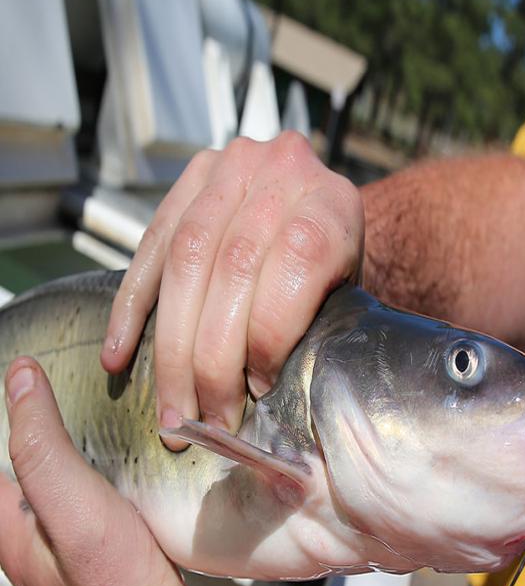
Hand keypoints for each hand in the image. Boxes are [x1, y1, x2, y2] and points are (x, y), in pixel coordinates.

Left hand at [0, 358, 203, 585]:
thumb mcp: (72, 506)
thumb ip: (42, 443)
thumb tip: (21, 378)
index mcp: (6, 531)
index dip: (5, 423)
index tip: (20, 387)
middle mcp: (26, 550)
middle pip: (16, 483)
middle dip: (28, 446)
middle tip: (48, 405)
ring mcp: (61, 567)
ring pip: (49, 503)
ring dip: (59, 471)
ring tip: (83, 437)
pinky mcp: (98, 577)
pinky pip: (83, 521)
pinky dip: (92, 495)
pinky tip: (120, 490)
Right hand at [102, 132, 364, 446]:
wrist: (323, 208)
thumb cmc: (336, 270)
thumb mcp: (345, 292)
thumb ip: (315, 325)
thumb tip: (260, 395)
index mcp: (333, 203)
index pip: (296, 262)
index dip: (270, 332)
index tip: (258, 390)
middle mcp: (283, 172)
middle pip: (233, 266)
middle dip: (211, 356)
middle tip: (205, 417)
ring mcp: (233, 168)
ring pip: (186, 260)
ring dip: (170, 346)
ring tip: (170, 408)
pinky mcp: (192, 177)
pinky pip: (150, 246)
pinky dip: (131, 307)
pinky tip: (118, 355)